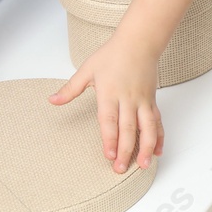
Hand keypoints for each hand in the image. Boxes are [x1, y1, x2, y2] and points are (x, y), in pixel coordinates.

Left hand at [50, 36, 162, 173]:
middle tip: (121, 169)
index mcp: (110, 92)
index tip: (109, 155)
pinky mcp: (152, 101)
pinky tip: (158, 151)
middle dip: (126, 150)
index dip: (110, 138)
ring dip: (147, 147)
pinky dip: (159, 137)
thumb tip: (52, 100)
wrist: (139, 42)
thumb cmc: (112, 55)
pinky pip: (157, 122)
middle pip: (129, 128)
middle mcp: (128, 99)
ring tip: (144, 165)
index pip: (110, 120)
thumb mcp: (87, 69)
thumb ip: (70, 89)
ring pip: (148, 127)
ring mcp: (143, 100)